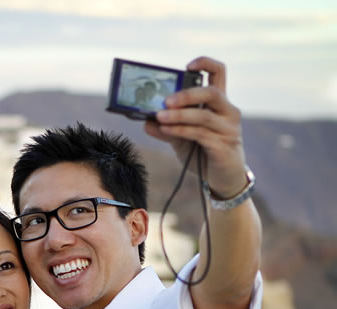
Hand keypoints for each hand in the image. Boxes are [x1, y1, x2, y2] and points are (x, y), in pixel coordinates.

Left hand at [145, 57, 246, 197]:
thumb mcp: (181, 138)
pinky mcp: (224, 145)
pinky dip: (181, 130)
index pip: (219, 73)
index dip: (205, 64)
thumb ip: (166, 127)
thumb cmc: (203, 152)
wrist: (222, 178)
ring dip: (179, 115)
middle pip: (212, 92)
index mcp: (219, 103)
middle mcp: (228, 112)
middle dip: (187, 94)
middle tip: (166, 101)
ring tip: (159, 117)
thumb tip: (145, 120)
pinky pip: (200, 134)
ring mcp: (228, 129)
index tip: (187, 66)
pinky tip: (166, 130)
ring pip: (203, 115)